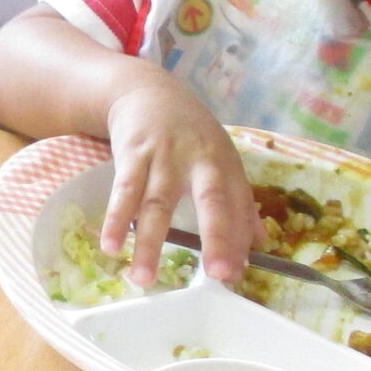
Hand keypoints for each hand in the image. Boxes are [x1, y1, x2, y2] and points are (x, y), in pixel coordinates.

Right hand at [100, 72, 256, 282]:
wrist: (148, 90)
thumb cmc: (189, 133)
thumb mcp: (220, 159)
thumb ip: (239, 202)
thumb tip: (259, 245)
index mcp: (226, 165)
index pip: (239, 206)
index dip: (239, 240)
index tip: (235, 275)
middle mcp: (199, 160)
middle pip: (210, 200)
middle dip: (215, 236)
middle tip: (217, 273)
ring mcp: (164, 156)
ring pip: (157, 204)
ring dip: (149, 244)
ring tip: (143, 280)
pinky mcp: (132, 154)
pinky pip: (123, 191)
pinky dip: (116, 219)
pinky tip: (110, 246)